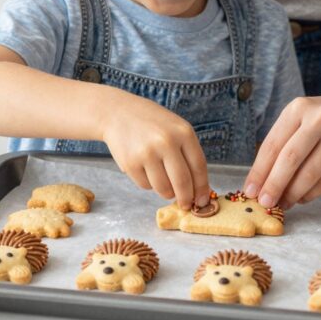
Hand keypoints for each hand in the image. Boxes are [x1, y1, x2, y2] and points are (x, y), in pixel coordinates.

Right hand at [100, 93, 211, 209]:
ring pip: (164, 189)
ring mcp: (147, 153)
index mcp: (183, 132)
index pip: (199, 167)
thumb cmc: (153, 124)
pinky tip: (145, 168)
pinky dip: (148, 183)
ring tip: (162, 179)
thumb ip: (189, 155)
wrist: (118, 113)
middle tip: (185, 205)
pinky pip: (146, 186)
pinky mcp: (130, 163)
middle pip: (182, 182)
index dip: (202, 188)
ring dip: (166, 192)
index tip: (202, 200)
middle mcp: (166, 142)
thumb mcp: (176, 129)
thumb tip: (199, 190)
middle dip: (186, 199)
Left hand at [244, 90, 320, 208]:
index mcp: (299, 108)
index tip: (249, 190)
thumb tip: (262, 181)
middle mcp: (319, 119)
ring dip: (293, 193)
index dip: (259, 171)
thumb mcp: (303, 117)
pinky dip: (311, 193)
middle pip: (290, 159)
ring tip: (283, 204)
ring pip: (310, 172)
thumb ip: (284, 142)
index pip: (272, 144)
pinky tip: (302, 198)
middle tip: (265, 202)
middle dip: (274, 184)